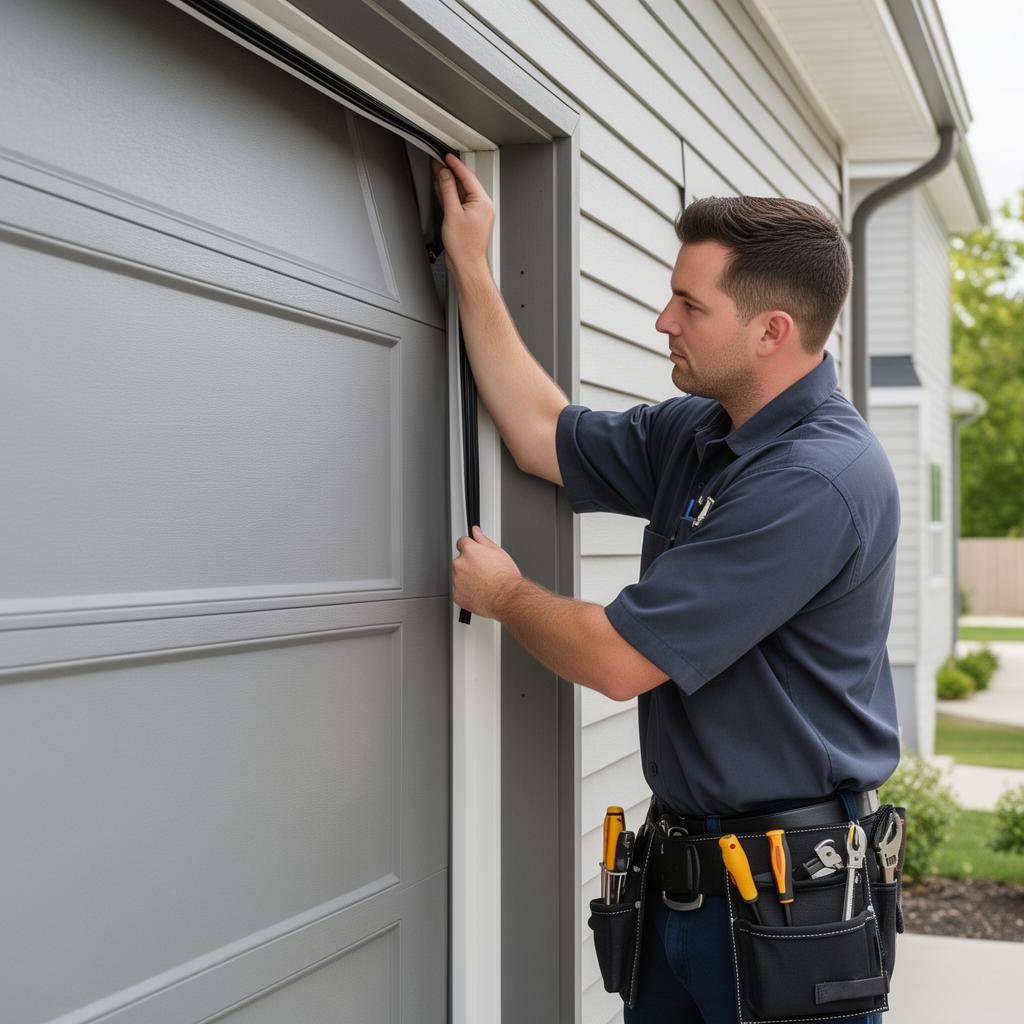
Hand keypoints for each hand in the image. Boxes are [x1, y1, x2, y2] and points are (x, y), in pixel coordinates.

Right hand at [431, 153, 494, 273]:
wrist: (467, 264)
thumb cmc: (464, 246)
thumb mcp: (452, 213)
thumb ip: (448, 191)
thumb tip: (445, 175)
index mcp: (482, 202)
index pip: (467, 177)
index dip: (455, 165)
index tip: (446, 157)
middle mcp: (482, 206)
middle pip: (464, 183)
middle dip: (451, 173)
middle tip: (438, 163)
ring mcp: (476, 213)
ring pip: (461, 193)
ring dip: (449, 184)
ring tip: (438, 173)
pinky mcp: (470, 220)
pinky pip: (460, 202)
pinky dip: (451, 196)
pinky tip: (442, 190)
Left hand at [451, 525, 522, 619]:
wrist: (506, 597)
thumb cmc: (505, 577)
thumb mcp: (498, 552)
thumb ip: (483, 539)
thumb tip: (476, 531)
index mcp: (469, 551)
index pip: (462, 542)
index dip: (470, 547)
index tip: (475, 554)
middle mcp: (460, 564)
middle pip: (460, 560)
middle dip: (469, 564)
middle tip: (483, 571)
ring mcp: (457, 580)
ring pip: (459, 576)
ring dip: (467, 578)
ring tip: (483, 583)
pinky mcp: (457, 595)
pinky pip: (459, 591)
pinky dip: (466, 592)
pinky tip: (479, 592)